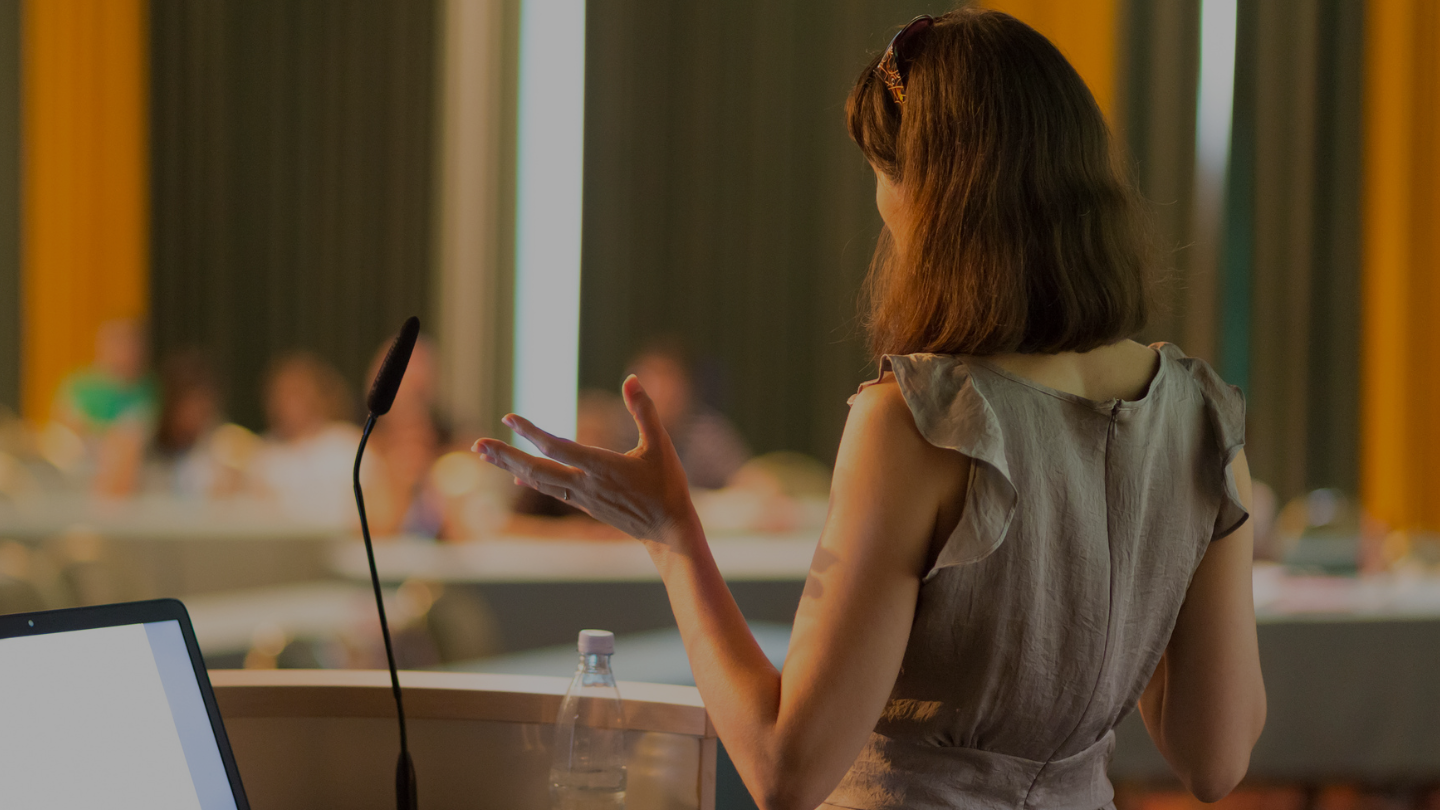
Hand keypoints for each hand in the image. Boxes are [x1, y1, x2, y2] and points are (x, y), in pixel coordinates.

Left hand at [473, 375, 699, 544]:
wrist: (668, 530)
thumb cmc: (667, 486)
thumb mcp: (660, 444)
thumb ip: (645, 410)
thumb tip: (632, 378)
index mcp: (601, 467)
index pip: (558, 447)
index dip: (531, 433)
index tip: (509, 419)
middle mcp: (584, 485)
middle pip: (536, 469)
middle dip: (505, 456)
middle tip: (477, 445)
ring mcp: (582, 498)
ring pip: (538, 481)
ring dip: (510, 466)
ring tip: (485, 454)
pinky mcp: (584, 506)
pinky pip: (550, 490)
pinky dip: (530, 480)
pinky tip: (517, 477)